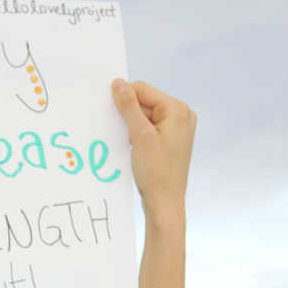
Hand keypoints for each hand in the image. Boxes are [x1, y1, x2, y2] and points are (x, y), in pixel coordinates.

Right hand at [111, 80, 196, 215]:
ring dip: (132, 125)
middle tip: (113, 126)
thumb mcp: (140, 135)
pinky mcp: (172, 141)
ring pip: (147, 116)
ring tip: (125, 141)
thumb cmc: (156, 172)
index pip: (144, 90)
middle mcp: (182, 115)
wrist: (165, 203)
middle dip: (129, 113)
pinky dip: (138, 134)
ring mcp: (179, 129)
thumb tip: (118, 83)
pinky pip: (151, 129)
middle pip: (146, 102)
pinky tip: (131, 146)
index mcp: (178, 109)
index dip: (124, 96)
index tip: (105, 105)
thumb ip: (129, 107)